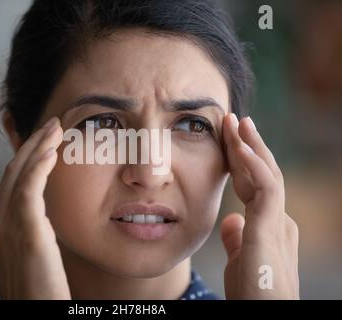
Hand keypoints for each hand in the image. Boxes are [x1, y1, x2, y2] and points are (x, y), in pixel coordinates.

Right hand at [0, 117, 69, 298]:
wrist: (35, 316)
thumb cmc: (39, 289)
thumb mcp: (31, 252)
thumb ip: (32, 229)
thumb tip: (44, 212)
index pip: (11, 181)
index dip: (28, 156)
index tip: (46, 139)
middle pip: (12, 172)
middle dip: (32, 144)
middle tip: (52, 123)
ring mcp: (6, 229)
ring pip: (19, 176)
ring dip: (38, 147)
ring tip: (56, 127)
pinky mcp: (26, 234)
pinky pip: (28, 191)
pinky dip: (38, 167)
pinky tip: (51, 151)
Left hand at [220, 114, 298, 298]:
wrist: (265, 313)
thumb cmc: (253, 293)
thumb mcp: (239, 259)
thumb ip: (236, 238)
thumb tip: (231, 220)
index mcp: (267, 224)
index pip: (251, 182)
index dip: (239, 160)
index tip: (226, 139)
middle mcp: (277, 217)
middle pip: (260, 172)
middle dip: (245, 144)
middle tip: (232, 119)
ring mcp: (278, 221)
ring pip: (267, 172)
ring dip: (251, 145)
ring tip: (238, 121)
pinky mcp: (273, 227)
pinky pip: (266, 188)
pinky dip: (255, 164)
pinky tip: (240, 146)